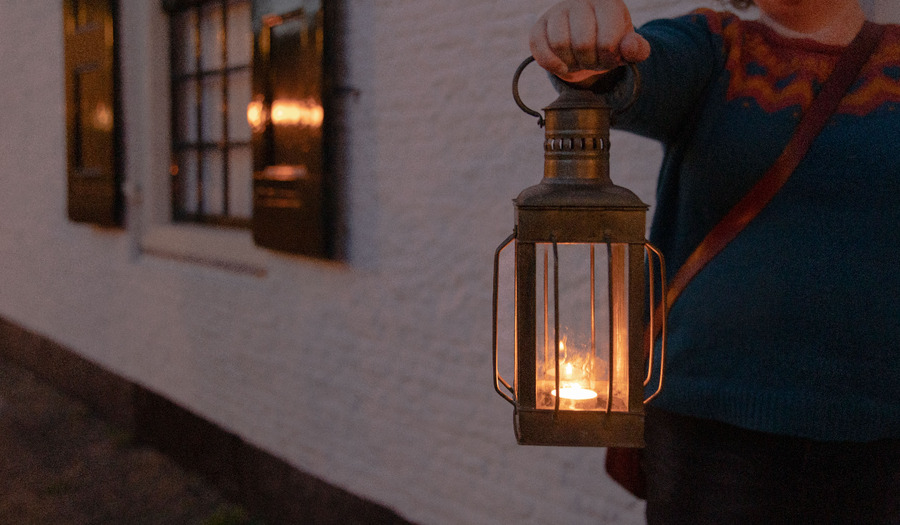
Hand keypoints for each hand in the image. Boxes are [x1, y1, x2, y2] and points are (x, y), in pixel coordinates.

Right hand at [529, 0, 650, 83]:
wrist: (586, 39)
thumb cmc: (609, 41)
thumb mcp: (627, 47)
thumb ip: (637, 49)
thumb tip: (628, 47)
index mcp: (607, 2)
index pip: (607, 41)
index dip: (608, 59)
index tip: (609, 57)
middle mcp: (581, 1)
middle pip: (582, 44)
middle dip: (589, 62)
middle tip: (593, 61)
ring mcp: (558, 11)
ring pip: (559, 44)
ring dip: (571, 63)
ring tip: (579, 60)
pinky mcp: (540, 25)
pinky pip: (539, 47)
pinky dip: (551, 64)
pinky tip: (562, 66)